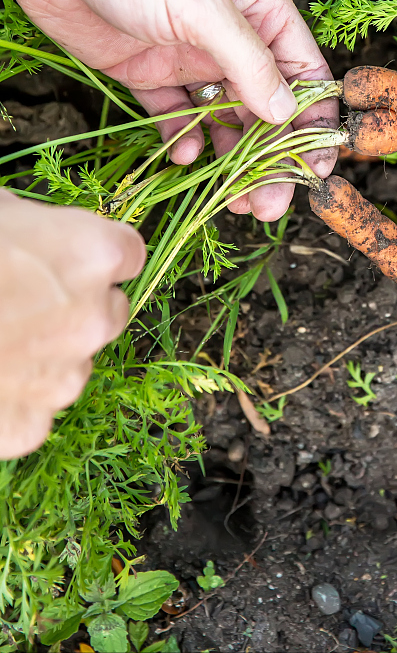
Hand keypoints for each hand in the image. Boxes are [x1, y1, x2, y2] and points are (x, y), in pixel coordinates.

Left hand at [0, 0, 338, 219]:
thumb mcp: (202, 5)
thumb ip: (248, 61)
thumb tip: (287, 113)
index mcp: (258, 7)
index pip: (303, 70)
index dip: (316, 119)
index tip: (320, 166)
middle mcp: (230, 35)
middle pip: (267, 105)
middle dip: (273, 155)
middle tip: (270, 204)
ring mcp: (189, 56)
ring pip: (225, 118)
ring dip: (234, 158)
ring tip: (236, 200)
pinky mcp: (147, 72)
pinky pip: (176, 116)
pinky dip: (183, 139)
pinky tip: (183, 156)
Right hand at [0, 189, 144, 457]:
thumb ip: (32, 226)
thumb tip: (30, 234)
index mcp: (93, 254)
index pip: (128, 255)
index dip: (95, 256)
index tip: (70, 257)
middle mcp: (93, 319)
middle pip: (109, 312)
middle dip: (77, 308)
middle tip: (23, 301)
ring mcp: (64, 378)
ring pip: (71, 364)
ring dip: (43, 355)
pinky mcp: (29, 426)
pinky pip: (32, 410)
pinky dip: (10, 399)